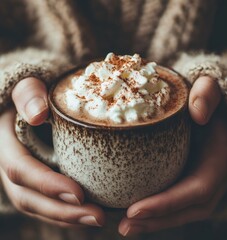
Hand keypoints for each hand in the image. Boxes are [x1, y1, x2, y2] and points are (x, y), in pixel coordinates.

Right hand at [0, 77, 104, 226]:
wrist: (31, 106)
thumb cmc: (31, 96)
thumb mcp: (26, 87)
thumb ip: (29, 95)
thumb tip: (37, 115)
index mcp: (7, 146)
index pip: (22, 170)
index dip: (47, 185)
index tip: (78, 194)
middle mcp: (13, 168)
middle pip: (31, 199)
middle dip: (62, 212)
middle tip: (97, 216)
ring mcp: (25, 179)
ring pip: (40, 207)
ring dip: (69, 218)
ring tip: (99, 218)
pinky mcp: (39, 182)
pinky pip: (49, 204)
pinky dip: (69, 213)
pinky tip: (92, 213)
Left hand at [118, 76, 226, 235]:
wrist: (206, 107)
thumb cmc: (206, 98)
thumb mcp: (209, 88)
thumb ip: (207, 94)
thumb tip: (198, 114)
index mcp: (218, 159)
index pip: (196, 190)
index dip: (168, 203)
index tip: (135, 209)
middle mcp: (210, 177)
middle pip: (185, 210)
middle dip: (155, 221)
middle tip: (123, 226)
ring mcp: (198, 181)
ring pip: (177, 211)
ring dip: (151, 222)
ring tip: (122, 225)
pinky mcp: (186, 180)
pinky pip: (170, 202)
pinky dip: (152, 211)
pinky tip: (128, 210)